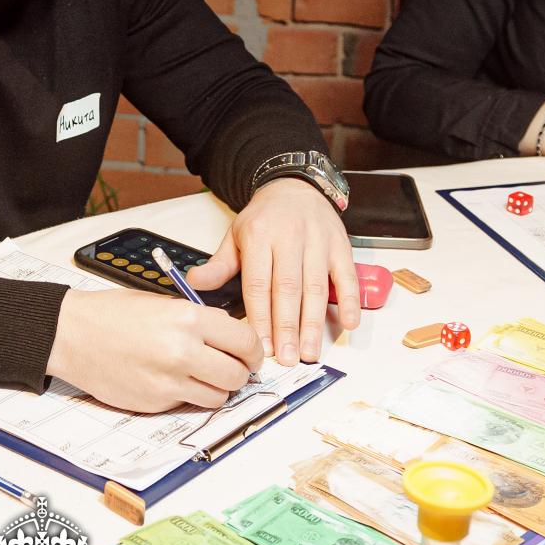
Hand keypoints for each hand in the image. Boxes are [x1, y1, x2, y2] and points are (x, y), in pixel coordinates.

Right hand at [45, 288, 260, 411]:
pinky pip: (189, 405)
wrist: (72, 334)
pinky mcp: (155, 402)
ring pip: (218, 397)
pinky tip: (172, 380)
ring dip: (216, 388)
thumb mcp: (162, 302)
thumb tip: (231, 336)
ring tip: (200, 375)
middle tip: (230, 366)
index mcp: (188, 319)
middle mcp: (183, 351)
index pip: (245, 341)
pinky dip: (188, 396)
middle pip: (238, 375)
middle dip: (239, 373)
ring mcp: (169, 381)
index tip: (250, 353)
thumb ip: (199, 320)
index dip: (253, 350)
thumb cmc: (111, 314)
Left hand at [185, 177, 360, 367]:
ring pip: (316, 288)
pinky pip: (347, 276)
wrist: (294, 185)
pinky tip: (348, 324)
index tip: (260, 346)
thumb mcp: (236, 235)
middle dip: (287, 328)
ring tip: (310, 352)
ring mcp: (318, 242)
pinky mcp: (340, 246)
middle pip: (288, 289)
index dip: (260, 317)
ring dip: (314, 323)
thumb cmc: (265, 217)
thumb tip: (194, 285)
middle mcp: (290, 238)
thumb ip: (219, 264)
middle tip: (287, 358)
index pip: (258, 283)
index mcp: (259, 236)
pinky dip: (350, 301)